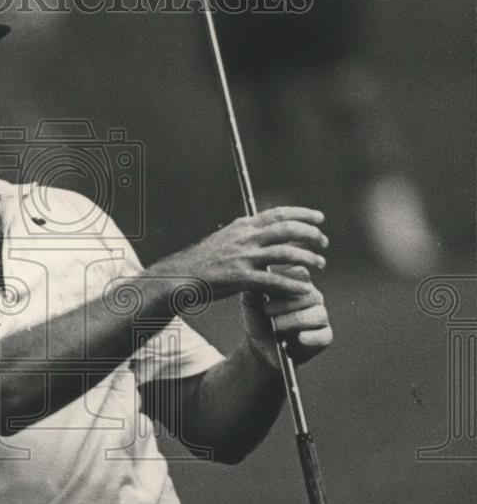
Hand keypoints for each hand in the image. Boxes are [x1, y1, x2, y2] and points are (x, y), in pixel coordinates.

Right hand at [160, 206, 328, 299]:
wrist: (178, 277)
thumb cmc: (200, 262)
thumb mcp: (223, 240)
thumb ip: (244, 236)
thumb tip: (262, 232)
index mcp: (242, 227)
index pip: (278, 214)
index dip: (302, 214)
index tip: (319, 218)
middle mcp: (245, 238)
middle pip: (287, 230)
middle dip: (310, 235)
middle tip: (324, 242)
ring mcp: (243, 258)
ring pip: (285, 253)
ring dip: (308, 258)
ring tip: (320, 264)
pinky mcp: (240, 278)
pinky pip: (273, 281)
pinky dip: (292, 284)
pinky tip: (304, 289)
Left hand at [241, 266, 333, 369]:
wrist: (260, 346)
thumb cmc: (258, 318)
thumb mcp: (252, 300)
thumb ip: (256, 285)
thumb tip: (259, 272)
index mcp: (299, 284)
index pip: (301, 274)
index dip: (288, 278)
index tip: (270, 286)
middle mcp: (314, 298)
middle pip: (311, 294)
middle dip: (287, 303)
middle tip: (267, 310)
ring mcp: (321, 317)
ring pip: (318, 314)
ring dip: (295, 320)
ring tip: (276, 326)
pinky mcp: (324, 337)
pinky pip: (324, 336)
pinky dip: (311, 338)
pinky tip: (298, 338)